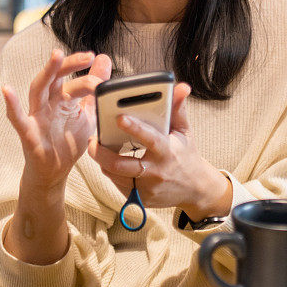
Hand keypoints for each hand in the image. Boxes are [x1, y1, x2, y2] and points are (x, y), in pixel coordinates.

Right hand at [2, 49, 111, 190]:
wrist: (55, 173)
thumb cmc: (67, 141)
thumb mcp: (88, 113)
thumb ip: (93, 88)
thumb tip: (104, 61)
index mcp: (61, 98)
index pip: (69, 76)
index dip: (80, 65)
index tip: (96, 58)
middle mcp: (48, 103)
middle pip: (54, 78)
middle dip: (69, 64)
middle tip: (87, 56)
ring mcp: (36, 117)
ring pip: (38, 90)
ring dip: (47, 72)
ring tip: (56, 56)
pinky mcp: (28, 134)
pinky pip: (17, 118)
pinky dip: (12, 105)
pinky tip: (7, 91)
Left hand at [88, 82, 231, 220]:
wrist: (195, 188)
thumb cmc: (186, 154)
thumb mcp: (184, 131)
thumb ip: (178, 109)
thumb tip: (181, 87)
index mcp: (167, 152)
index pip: (149, 139)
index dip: (134, 128)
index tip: (119, 116)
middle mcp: (156, 172)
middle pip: (121, 165)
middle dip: (101, 153)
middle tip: (91, 140)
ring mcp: (147, 188)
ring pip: (115, 175)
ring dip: (103, 162)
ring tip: (97, 148)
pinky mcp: (140, 199)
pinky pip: (119, 184)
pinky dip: (111, 172)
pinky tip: (109, 162)